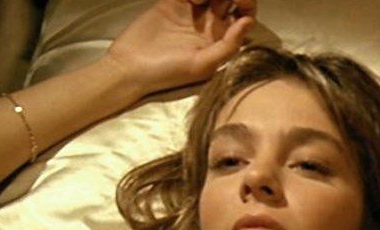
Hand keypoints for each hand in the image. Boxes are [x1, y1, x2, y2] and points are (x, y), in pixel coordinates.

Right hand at [106, 0, 256, 93]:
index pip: (245, 15)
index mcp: (222, 39)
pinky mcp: (175, 1)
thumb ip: (228, 45)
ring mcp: (193, 11)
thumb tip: (248, 22)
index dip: (247, 3)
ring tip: (198, 0)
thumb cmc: (168, 73)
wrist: (131, 66)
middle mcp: (210, 23)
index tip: (241, 0)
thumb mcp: (202, 65)